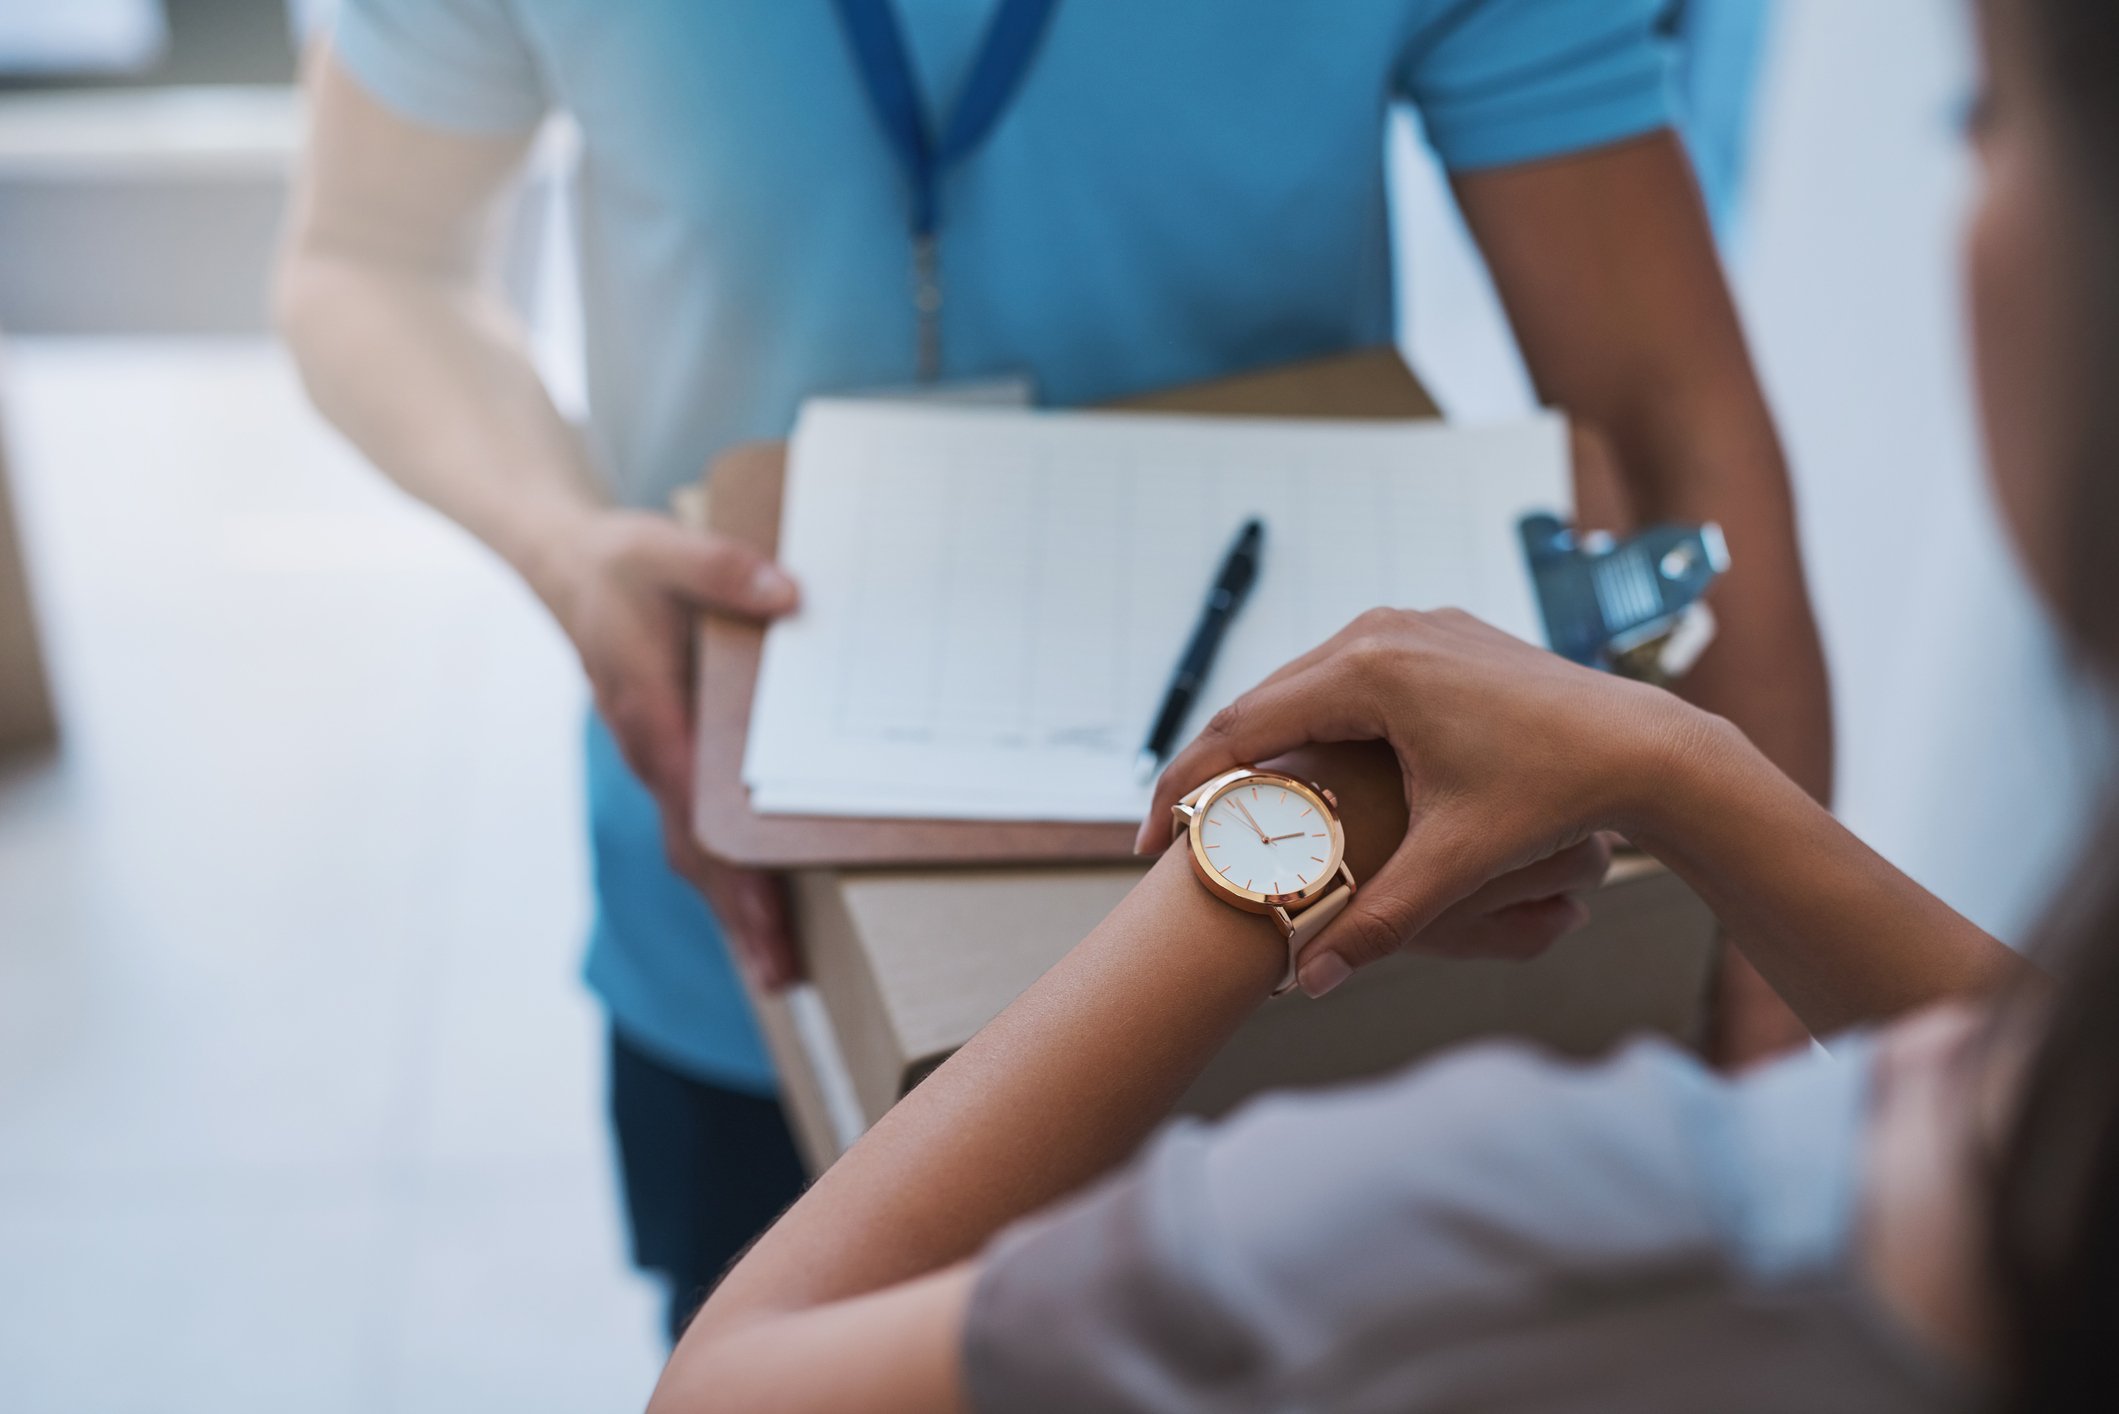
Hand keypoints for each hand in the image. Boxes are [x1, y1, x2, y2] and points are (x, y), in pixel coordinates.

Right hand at [538, 508, 804, 988]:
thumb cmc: (619, 563)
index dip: (733, 870)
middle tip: (783, 978)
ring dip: (734, 908)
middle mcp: (653, 753)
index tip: (765, 920)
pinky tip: (756, 906)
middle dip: (739, 917)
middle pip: (697, 854)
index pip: (698, 812)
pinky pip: (698, 830)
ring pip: (694, 851)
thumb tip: (788, 597)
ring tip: (776, 968)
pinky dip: (726, 875)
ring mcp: (658, 763)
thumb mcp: (665, 548)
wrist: (567, 567)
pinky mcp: (670, 759)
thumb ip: (722, 571)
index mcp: (654, 715)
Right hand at [1142, 608, 1705, 994]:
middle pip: (1262, 701)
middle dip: (1212, 770)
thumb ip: (1379, 921)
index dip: (1188, 791)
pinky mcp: (1434, 634)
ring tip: (1226, 811)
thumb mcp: (1458, 862)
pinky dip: (1310, 722)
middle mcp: (1382, 629)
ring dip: (1261, 745)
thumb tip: (1308, 982)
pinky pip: (1346, 675)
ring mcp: (1410, 623)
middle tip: (1172, 835)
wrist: (1649, 746)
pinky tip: (1298, 772)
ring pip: (1303, 685)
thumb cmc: (1555, 795)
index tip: (1153, 845)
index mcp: (1373, 669)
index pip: (1244, 729)